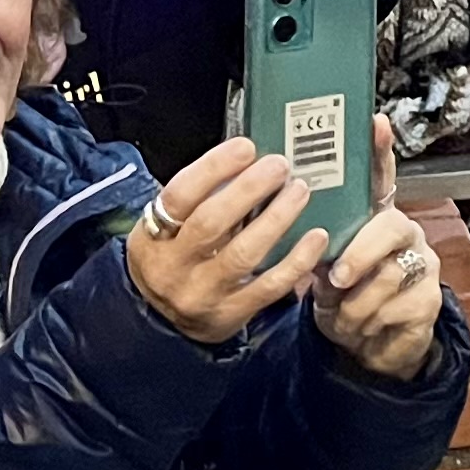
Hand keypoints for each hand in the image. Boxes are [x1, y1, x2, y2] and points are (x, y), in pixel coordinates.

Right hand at [122, 138, 326, 345]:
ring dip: (277, 218)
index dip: (213, 168)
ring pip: (243, 254)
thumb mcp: (166, 227)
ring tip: (299, 191)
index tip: (246, 147)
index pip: (180, 197)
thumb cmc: (172, 257)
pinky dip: (296, 260)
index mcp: (153, 236)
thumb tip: (247, 159)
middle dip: (249, 189)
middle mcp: (174, 267)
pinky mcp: (232, 314)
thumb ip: (198, 197)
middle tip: (279, 165)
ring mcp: (204, 294)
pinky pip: (269, 286)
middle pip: (211, 223)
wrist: (160, 321)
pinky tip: (317, 237)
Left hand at [310, 125, 442, 383]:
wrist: (370, 348)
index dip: (380, 151)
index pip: (381, 177)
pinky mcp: (429, 300)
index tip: (375, 122)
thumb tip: (286, 216)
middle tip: (338, 278)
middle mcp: (405, 233)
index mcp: (376, 219)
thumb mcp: (326, 268)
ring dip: (356, 304)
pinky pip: (397, 308)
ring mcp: (422, 264)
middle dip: (361, 254)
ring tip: (344, 315)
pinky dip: (369, 324)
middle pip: (391, 227)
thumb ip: (317, 243)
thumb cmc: (344, 298)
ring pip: (389, 276)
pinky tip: (363, 328)